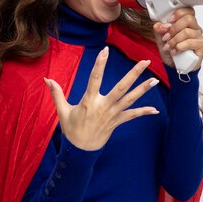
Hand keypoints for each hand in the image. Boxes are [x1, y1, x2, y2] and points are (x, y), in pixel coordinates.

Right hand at [44, 46, 160, 150]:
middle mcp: (103, 106)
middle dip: (134, 74)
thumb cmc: (71, 129)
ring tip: (155, 80)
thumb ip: (57, 93)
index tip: (105, 50)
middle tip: (145, 62)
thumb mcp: (62, 111)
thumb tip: (47, 79)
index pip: (94, 78)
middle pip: (121, 87)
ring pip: (130, 100)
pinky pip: (132, 116)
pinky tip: (155, 110)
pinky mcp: (117, 122)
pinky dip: (143, 112)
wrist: (80, 151)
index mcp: (89, 101)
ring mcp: (112, 114)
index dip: (100, 64)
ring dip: (143, 90)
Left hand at [152, 7, 202, 71]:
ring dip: (174, 40)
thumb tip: (158, 24)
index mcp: (187, 24)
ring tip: (168, 47)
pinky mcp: (202, 46)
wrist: (175, 67)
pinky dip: (180, 47)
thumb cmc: (171, 52)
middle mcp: (195, 29)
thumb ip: (159, 31)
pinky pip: (191, 43)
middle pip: (188, 19)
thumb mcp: (161, 40)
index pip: (188, 11)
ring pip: (187, 32)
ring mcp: (199, 37)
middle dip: (173, 28)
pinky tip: (175, 51)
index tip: (169, 20)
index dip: (179, 13)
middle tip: (165, 37)